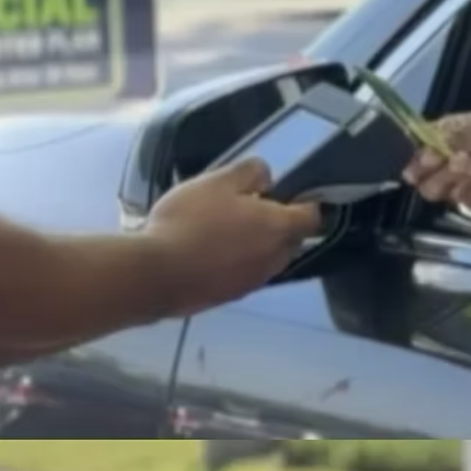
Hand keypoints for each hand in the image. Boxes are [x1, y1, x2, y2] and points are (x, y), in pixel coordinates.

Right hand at [140, 158, 323, 316]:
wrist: (158, 275)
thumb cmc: (190, 221)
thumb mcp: (217, 181)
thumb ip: (249, 172)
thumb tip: (266, 177)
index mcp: (278, 228)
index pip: (312, 216)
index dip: (306, 203)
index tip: (287, 194)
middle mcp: (273, 259)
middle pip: (290, 240)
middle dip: (278, 225)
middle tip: (248, 210)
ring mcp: (252, 283)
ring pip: (266, 260)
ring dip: (255, 246)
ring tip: (224, 233)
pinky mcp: (229, 298)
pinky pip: (243, 275)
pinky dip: (235, 264)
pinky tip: (208, 255)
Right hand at [402, 107, 470, 216]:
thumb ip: (465, 129)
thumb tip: (432, 140)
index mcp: (463, 131)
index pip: (428, 138)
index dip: (420, 143)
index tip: (424, 146)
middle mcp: (459, 155)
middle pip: (423, 165)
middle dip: (425, 162)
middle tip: (436, 159)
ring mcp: (467, 180)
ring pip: (432, 184)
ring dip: (443, 173)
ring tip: (465, 162)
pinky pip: (454, 197)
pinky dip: (460, 184)